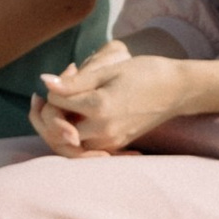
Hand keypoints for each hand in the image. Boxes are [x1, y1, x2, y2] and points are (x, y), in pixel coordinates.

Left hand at [33, 41, 190, 155]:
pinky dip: (71, 133)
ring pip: (68, 145)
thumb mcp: (108, 71)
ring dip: (56, 126)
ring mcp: (110, 141)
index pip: (56, 104)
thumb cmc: (144, 73)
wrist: (177, 89)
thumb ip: (74, 81)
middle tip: (41, 96)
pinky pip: (84, 147)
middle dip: (45, 114)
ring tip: (57, 103)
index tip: (69, 72)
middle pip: (56, 131)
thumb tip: (44, 83)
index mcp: (99, 108)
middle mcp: (103, 131)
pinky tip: (71, 115)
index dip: (53, 89)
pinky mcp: (115, 145)